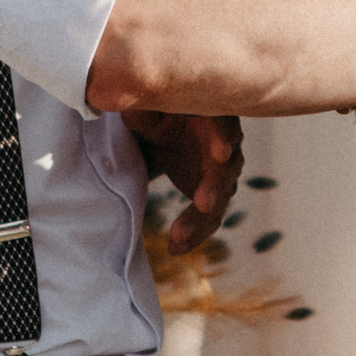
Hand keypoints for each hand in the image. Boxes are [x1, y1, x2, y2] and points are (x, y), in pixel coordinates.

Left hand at [125, 110, 243, 253]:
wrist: (163, 130)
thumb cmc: (160, 113)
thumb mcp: (149, 109)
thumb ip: (144, 109)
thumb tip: (129, 107)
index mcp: (212, 117)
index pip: (223, 123)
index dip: (223, 137)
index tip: (220, 154)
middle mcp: (225, 145)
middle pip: (226, 168)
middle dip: (214, 187)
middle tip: (203, 205)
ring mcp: (220, 173)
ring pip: (219, 199)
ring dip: (200, 220)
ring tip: (178, 237)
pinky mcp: (212, 195)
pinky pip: (208, 219)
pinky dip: (193, 235)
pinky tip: (175, 248)